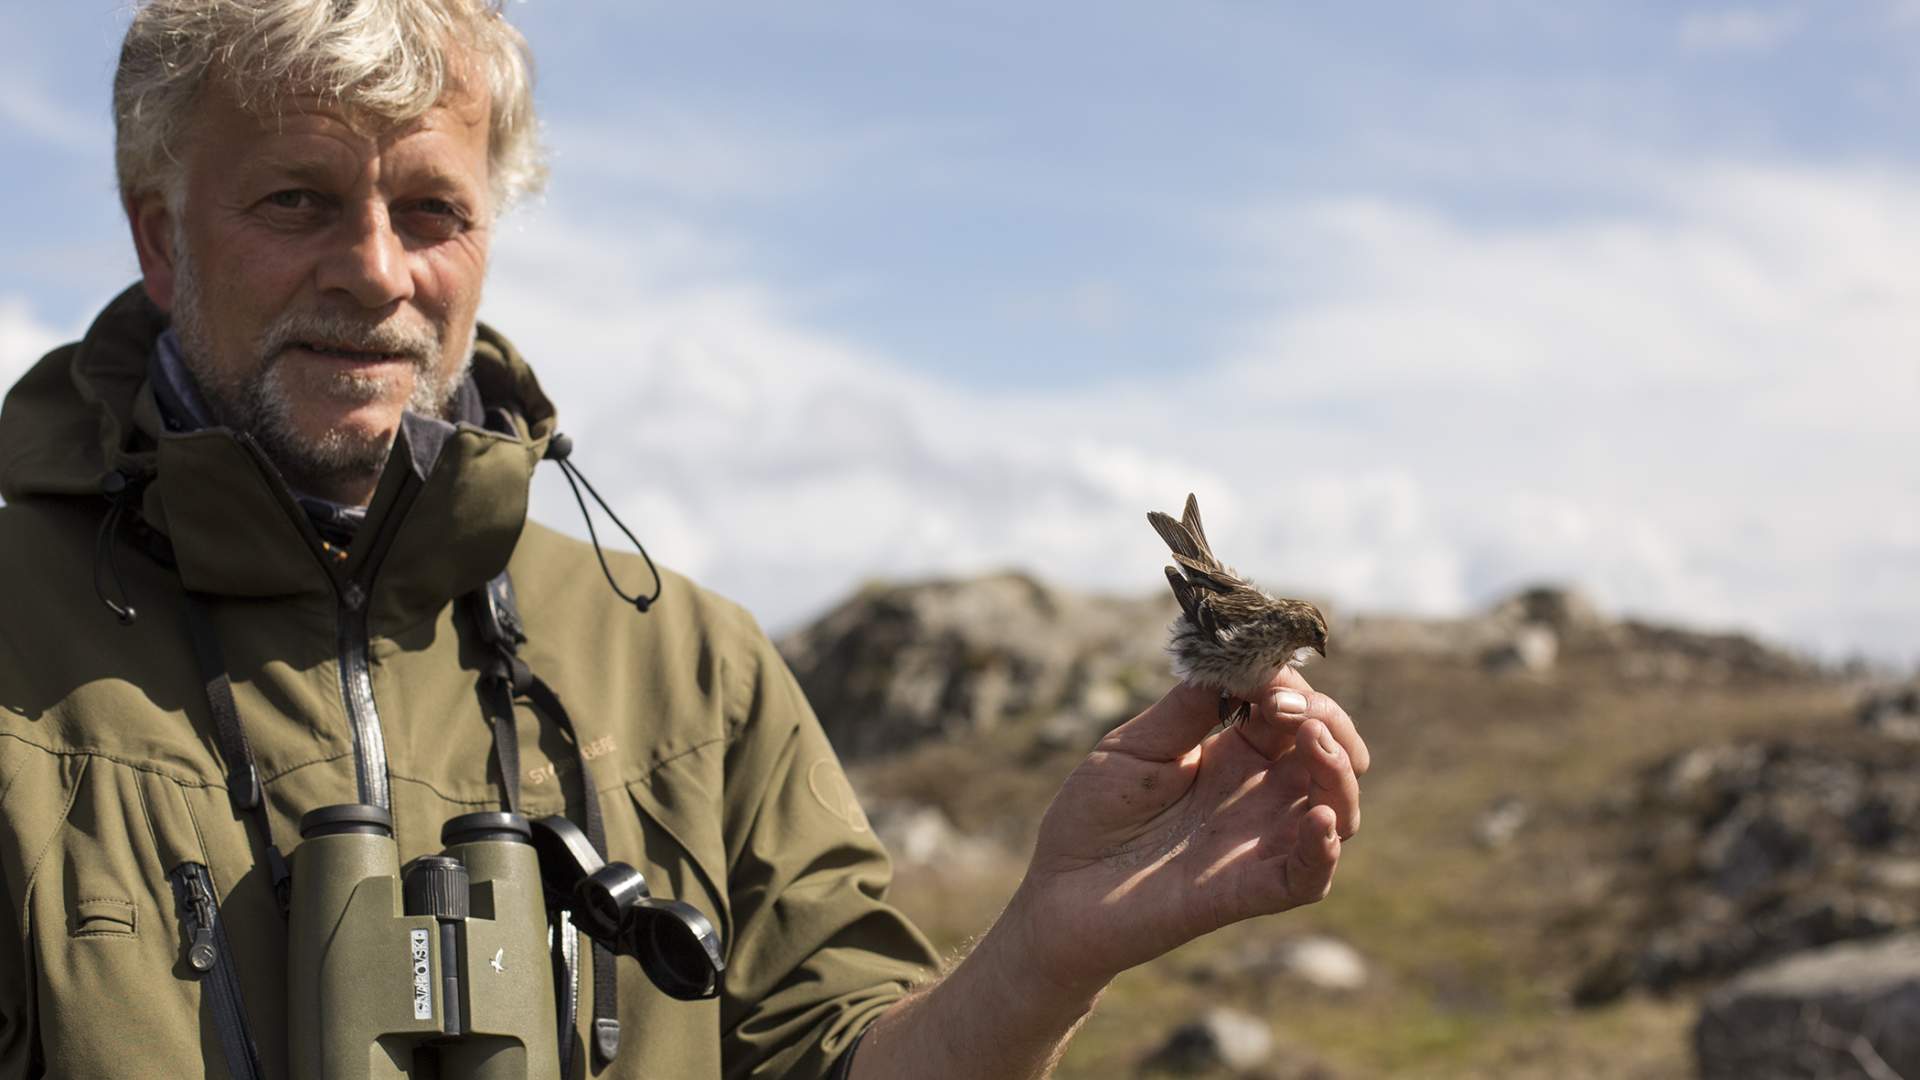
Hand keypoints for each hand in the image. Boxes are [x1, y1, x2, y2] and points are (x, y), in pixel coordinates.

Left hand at [1003, 667, 1368, 997]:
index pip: (1292, 712)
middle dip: (1330, 721)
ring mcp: (1257, 844)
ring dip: (1339, 774)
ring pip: (1336, 811)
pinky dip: (1325, 850)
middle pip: (1329, 755)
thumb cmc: (1092, 815)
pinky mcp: (1247, 891)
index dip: (1290, 688)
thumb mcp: (1135, 746)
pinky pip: (1308, 877)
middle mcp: (1257, 797)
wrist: (1058, 890)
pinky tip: (1319, 819)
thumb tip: (1234, 662)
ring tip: (1314, 742)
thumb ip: (1187, 709)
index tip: (1266, 678)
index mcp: (1233, 755)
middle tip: (1297, 709)